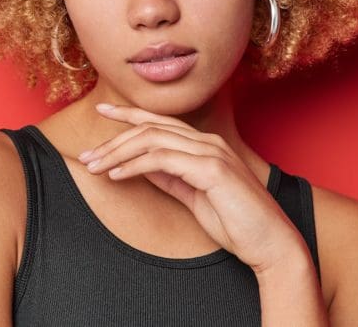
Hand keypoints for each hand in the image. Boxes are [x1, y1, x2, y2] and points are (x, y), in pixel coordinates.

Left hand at [78, 102, 304, 271]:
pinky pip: (163, 160)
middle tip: (86, 156)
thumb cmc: (235, 223)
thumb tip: (140, 166)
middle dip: (113, 140)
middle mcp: (208, 143)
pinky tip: (117, 175)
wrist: (271, 244)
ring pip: (152, 139)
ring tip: (95, 167)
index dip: (128, 114)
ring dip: (118, 152)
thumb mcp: (193, 196)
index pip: (159, 122)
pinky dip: (135, 165)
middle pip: (150, 128)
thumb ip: (170, 177)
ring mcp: (211, 153)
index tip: (101, 113)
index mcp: (205, 146)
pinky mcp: (212, 169)